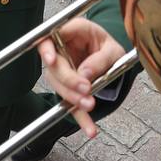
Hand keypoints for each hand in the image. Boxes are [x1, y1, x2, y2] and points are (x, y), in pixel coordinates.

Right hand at [36, 18, 124, 137]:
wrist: (112, 57)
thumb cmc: (109, 47)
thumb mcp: (113, 49)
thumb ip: (100, 59)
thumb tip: (85, 74)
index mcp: (72, 32)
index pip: (50, 37)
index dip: (46, 49)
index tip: (51, 60)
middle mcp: (61, 50)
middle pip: (55, 66)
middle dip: (69, 80)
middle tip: (86, 89)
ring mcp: (62, 70)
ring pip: (59, 86)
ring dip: (73, 98)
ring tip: (90, 106)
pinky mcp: (68, 88)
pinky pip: (70, 103)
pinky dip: (81, 118)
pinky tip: (90, 128)